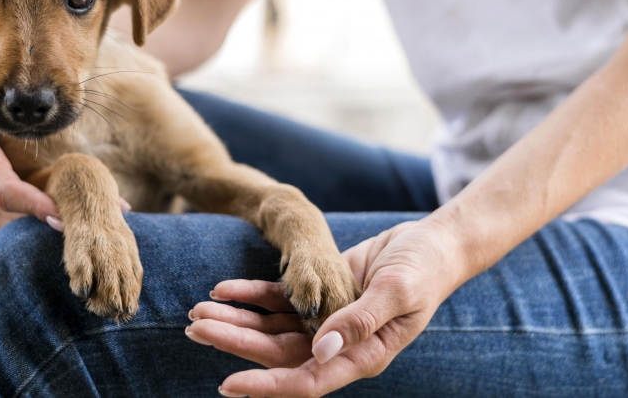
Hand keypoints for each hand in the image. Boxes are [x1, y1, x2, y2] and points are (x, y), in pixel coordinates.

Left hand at [186, 219, 467, 396]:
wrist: (432, 243)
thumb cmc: (424, 271)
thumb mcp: (397, 293)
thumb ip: (359, 323)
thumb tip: (320, 353)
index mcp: (361, 356)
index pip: (305, 381)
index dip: (266, 386)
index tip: (228, 385)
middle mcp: (336, 346)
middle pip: (276, 353)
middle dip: (234, 342)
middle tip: (195, 329)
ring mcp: (325, 320)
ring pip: (270, 328)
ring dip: (235, 319)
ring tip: (198, 311)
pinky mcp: (318, 294)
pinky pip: (277, 299)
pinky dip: (250, 294)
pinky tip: (223, 288)